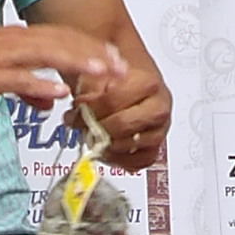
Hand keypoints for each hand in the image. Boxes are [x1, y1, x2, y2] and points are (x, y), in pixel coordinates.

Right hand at [0, 25, 120, 117]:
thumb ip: (27, 87)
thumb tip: (50, 100)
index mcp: (16, 39)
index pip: (61, 38)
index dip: (90, 46)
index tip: (114, 57)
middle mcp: (13, 42)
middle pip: (62, 42)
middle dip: (94, 53)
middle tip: (121, 67)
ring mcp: (1, 58)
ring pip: (47, 55)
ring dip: (77, 63)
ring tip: (102, 73)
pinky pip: (19, 79)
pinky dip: (41, 85)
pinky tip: (59, 95)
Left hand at [80, 45, 172, 172]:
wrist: (134, 81)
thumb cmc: (118, 77)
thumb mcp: (101, 72)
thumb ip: (90, 89)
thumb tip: (80, 107)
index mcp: (148, 84)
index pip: (113, 102)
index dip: (89, 109)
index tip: (75, 110)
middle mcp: (159, 108)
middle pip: (122, 125)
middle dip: (95, 128)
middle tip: (79, 125)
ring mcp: (159, 130)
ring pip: (128, 146)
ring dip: (103, 145)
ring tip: (89, 135)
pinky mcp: (155, 148)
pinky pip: (136, 162)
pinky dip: (117, 159)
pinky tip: (103, 148)